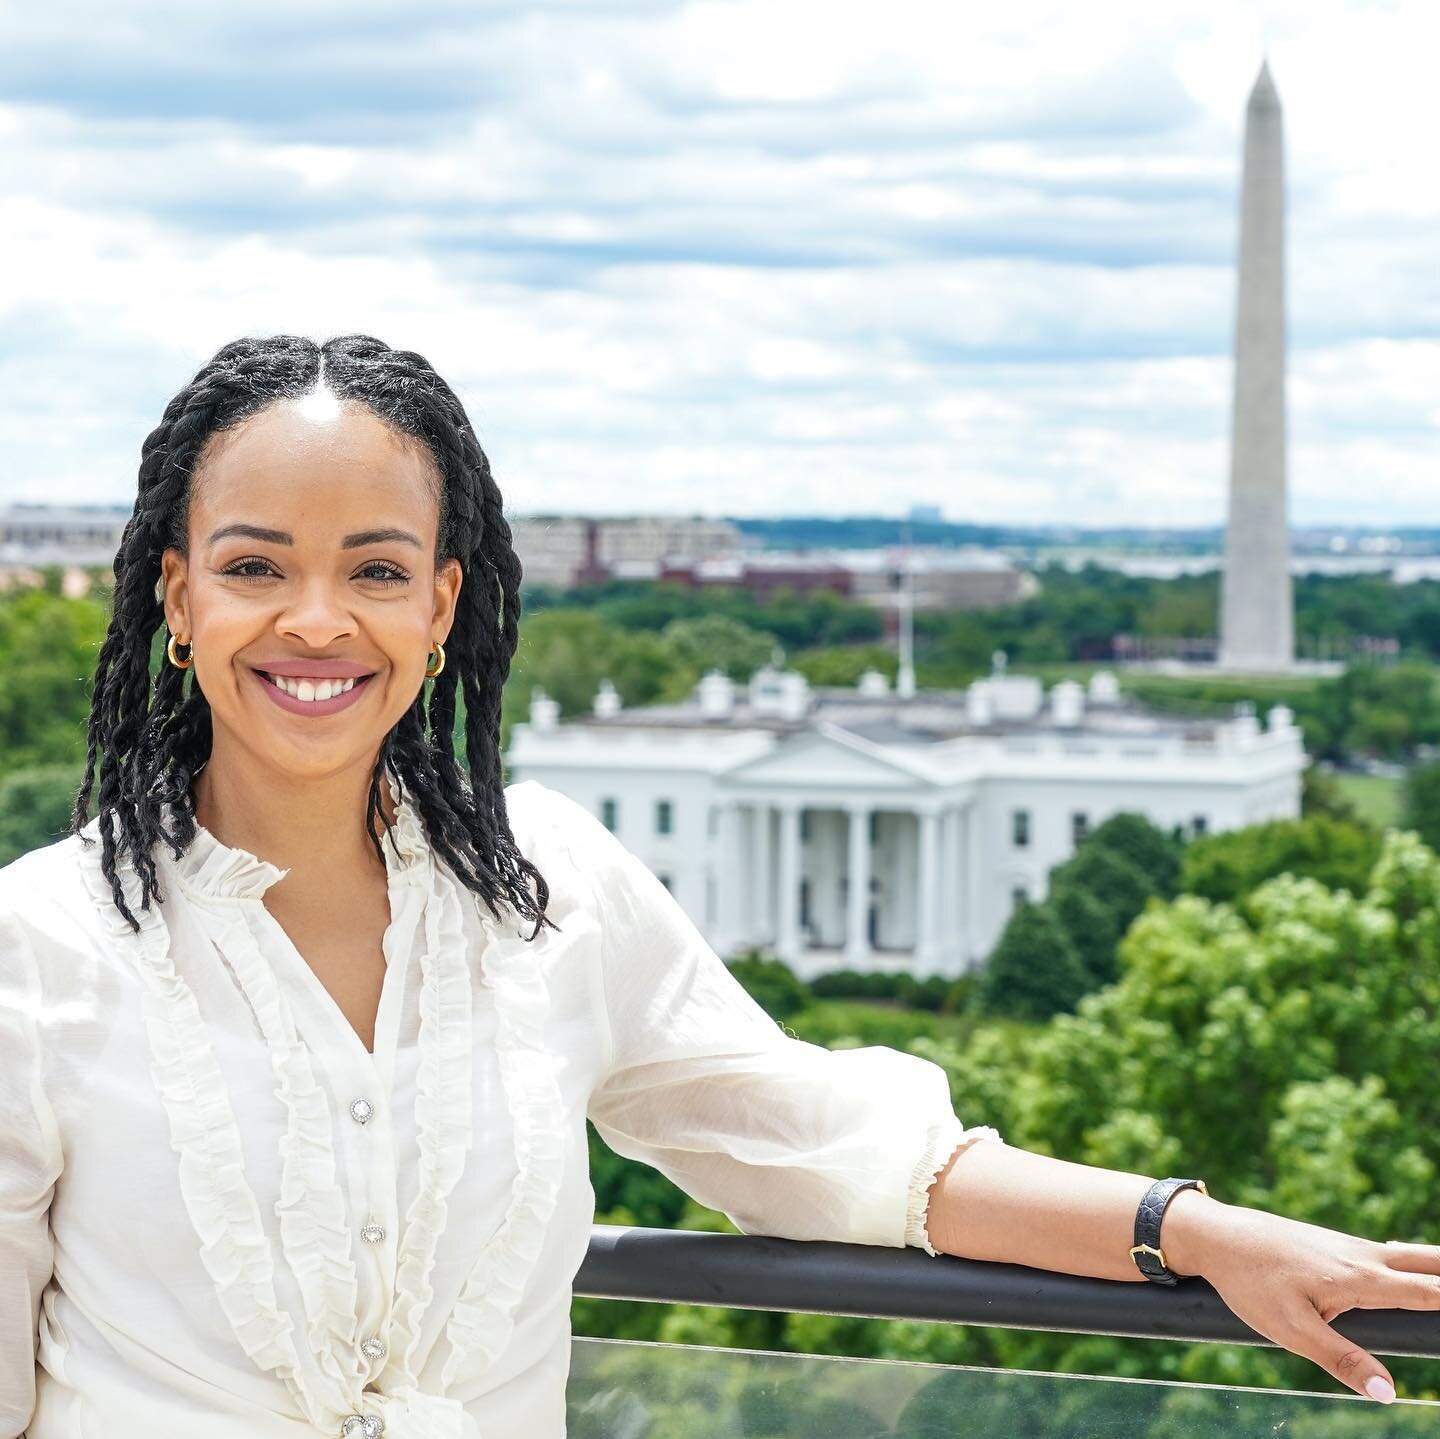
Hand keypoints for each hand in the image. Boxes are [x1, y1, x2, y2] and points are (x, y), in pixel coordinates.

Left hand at [1170, 1198, 1438, 1403]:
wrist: (1215, 1235)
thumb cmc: (1250, 1283)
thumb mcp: (1291, 1331)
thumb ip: (1342, 1360)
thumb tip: (1391, 1394)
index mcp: (1361, 1278)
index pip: (1431, 1293)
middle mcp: (1364, 1256)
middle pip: (1431, 1264)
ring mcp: (1351, 1248)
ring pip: (1412, 1255)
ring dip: (1439, 1266)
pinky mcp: (1337, 1247)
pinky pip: (1390, 1255)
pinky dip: (1418, 1262)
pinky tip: (1421, 1269)